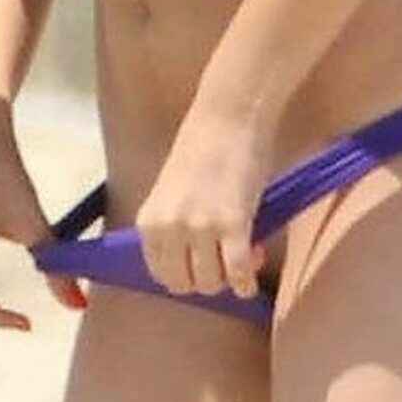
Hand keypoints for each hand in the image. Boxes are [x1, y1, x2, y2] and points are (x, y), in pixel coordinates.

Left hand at [136, 103, 272, 298]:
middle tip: (227, 260)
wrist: (229, 117)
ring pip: (211, 283)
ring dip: (229, 279)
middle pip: (184, 284)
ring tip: (245, 255)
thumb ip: (174, 228)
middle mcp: (168, 228)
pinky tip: (252, 278)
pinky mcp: (233, 223)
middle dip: (207, 280)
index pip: (160, 274)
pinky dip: (246, 282)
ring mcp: (200, 227)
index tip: (204, 262)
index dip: (185, 275)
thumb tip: (195, 264)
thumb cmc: (204, 148)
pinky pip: (238, 271)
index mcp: (149, 221)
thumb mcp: (173, 195)